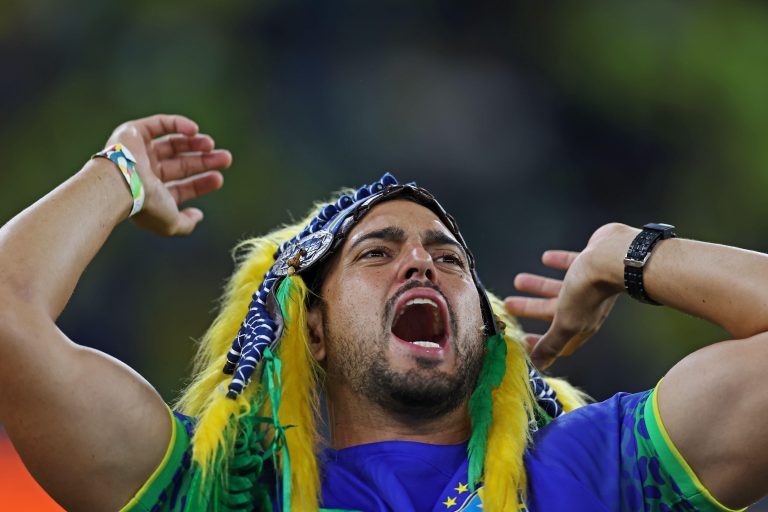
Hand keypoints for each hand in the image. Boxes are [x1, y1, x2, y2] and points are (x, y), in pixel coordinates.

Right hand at [104, 114, 231, 234]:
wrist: (122, 183)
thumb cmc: (147, 205)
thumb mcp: (171, 223)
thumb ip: (186, 224)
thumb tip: (198, 216)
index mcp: (151, 194)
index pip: (180, 187)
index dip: (201, 183)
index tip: (219, 178)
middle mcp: (144, 173)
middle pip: (180, 164)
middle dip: (204, 161)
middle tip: (226, 158)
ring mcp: (138, 153)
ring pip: (172, 144)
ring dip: (194, 143)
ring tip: (211, 145)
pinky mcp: (133, 133)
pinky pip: (159, 124)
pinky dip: (178, 124)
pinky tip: (194, 130)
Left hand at [505, 224, 631, 368]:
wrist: (614, 258)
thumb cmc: (589, 291)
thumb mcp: (565, 322)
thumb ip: (552, 343)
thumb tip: (538, 365)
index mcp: (581, 324)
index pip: (560, 341)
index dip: (542, 343)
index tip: (523, 339)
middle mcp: (587, 307)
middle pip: (553, 312)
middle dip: (530, 309)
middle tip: (509, 304)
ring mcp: (590, 285)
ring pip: (560, 289)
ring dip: (538, 286)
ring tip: (518, 280)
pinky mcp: (592, 263)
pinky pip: (572, 264)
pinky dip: (558, 262)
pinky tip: (546, 258)